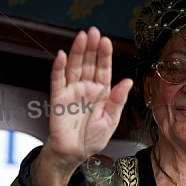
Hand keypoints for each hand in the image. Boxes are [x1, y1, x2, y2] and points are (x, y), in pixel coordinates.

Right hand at [33, 27, 132, 185]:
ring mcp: (72, 91)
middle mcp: (87, 88)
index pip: (104, 69)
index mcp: (102, 93)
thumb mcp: (110, 120)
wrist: (74, 153)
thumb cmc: (92, 138)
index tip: (106, 41)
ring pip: (74, 67)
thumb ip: (117, 101)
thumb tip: (128, 82)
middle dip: (91, 48)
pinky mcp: (58, 98)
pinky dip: (59, 68)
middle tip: (93, 32)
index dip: (104, 55)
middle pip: (89, 63)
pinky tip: (63, 56)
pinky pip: (58, 80)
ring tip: (81, 37)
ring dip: (77, 52)